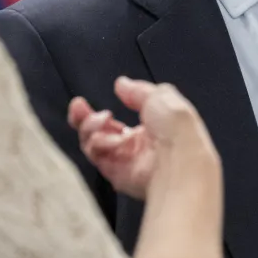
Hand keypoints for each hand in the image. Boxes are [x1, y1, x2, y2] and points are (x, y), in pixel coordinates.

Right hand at [69, 77, 215, 198]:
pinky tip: (113, 138)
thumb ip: (138, 90)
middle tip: (78, 107)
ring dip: (91, 127)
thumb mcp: (161, 96)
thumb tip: (122, 84)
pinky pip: (96, 156)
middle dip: (84, 119)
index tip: (82, 101)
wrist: (179, 157)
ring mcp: (124, 159)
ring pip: (92, 143)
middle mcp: (134, 144)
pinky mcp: (115, 173)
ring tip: (105, 119)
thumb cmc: (177, 127)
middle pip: (97, 132)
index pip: (116, 120)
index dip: (98, 111)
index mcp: (149, 127)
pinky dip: (99, 143)